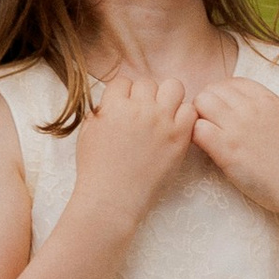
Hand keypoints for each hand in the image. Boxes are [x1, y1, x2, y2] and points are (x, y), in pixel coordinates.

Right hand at [77, 74, 198, 221]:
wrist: (113, 196)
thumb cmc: (96, 168)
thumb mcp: (88, 132)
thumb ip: (101, 110)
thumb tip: (113, 101)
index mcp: (114, 106)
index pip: (123, 82)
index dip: (123, 94)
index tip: (124, 108)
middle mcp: (140, 109)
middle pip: (148, 83)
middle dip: (145, 95)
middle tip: (143, 114)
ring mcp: (162, 121)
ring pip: (174, 87)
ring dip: (168, 98)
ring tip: (162, 115)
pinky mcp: (179, 136)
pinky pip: (190, 110)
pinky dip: (184, 116)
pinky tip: (175, 128)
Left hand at [188, 77, 278, 220]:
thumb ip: (262, 109)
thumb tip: (239, 108)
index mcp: (267, 98)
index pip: (230, 83)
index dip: (221, 96)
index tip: (223, 113)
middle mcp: (250, 107)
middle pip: (211, 90)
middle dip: (206, 106)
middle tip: (211, 126)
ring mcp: (237, 126)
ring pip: (200, 104)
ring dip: (198, 119)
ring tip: (207, 137)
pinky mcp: (227, 149)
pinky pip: (197, 129)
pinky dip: (196, 137)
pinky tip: (207, 149)